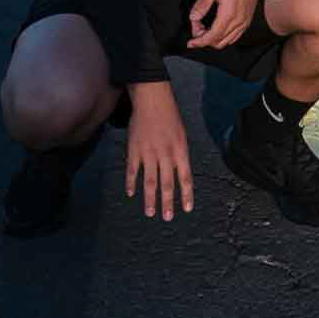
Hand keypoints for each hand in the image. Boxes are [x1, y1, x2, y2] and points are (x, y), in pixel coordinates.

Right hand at [124, 82, 192, 220]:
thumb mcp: (181, 135)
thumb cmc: (170, 116)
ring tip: (150, 213)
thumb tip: (178, 173)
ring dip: (150, 199)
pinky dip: (131, 183)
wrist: (152, 101)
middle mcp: (165, 154)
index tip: (187, 209)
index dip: (187, 194)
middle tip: (167, 217)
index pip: (185, 177)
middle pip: (167, 184)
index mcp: (180, 150)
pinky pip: (133, 171)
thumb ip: (179, 155)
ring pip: (150, 181)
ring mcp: (148, 153)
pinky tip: (131, 194)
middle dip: (168, 202)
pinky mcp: (134, 150)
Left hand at [187, 0, 274, 49]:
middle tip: (196, 26)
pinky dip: (223, 38)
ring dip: (213, 39)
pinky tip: (216, 29)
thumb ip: (203, 2)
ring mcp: (244, 22)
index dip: (200, 42)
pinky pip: (234, 37)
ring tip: (204, 28)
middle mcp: (238, 21)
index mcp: (229, 13)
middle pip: (218, 41)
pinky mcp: (246, 21)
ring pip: (226, 42)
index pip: (213, 36)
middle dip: (204, 39)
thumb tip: (194, 17)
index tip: (190, 42)